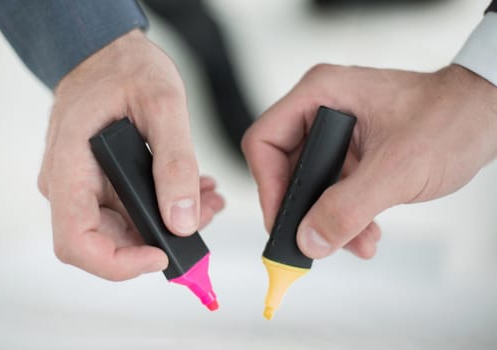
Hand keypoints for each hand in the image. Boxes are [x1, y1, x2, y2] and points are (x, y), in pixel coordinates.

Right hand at [38, 30, 223, 280]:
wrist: (109, 53)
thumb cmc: (126, 67)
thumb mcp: (163, 106)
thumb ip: (174, 163)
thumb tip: (182, 221)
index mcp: (70, 166)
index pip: (76, 242)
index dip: (118, 262)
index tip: (161, 255)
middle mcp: (70, 184)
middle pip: (107, 242)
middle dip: (159, 239)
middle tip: (204, 215)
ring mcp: (85, 186)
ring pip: (126, 229)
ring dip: (169, 222)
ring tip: (208, 198)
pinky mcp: (102, 184)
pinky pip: (131, 210)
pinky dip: (165, 206)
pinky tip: (194, 188)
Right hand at [242, 64, 496, 259]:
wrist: (487, 116)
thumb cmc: (451, 118)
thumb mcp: (396, 169)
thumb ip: (348, 208)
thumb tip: (309, 239)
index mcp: (320, 95)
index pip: (265, 142)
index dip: (268, 186)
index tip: (282, 222)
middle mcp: (322, 110)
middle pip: (285, 168)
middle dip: (303, 211)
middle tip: (312, 241)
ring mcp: (337, 132)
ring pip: (311, 185)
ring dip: (328, 219)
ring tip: (354, 242)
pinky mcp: (352, 151)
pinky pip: (333, 189)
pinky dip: (345, 215)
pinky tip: (366, 233)